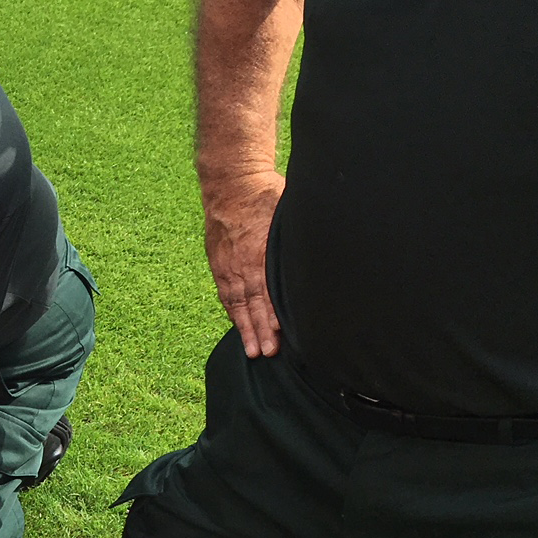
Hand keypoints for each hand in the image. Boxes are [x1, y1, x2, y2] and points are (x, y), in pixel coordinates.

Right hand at [203, 172, 284, 358]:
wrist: (230, 183)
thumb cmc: (265, 194)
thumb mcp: (287, 213)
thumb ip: (296, 240)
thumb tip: (318, 255)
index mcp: (258, 253)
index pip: (267, 290)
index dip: (273, 314)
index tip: (280, 334)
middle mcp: (241, 264)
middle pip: (251, 303)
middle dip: (260, 330)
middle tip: (267, 353)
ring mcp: (227, 266)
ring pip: (237, 304)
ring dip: (245, 328)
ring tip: (252, 351)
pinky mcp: (219, 264)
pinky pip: (226, 294)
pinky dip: (233, 312)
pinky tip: (239, 325)